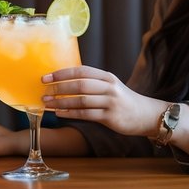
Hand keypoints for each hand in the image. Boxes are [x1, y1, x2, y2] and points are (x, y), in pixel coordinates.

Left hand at [43, 65, 157, 135]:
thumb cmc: (122, 100)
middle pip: (80, 85)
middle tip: (43, 90)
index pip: (81, 71)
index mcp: (107, 76)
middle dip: (59, 87)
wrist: (145, 115)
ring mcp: (110, 102)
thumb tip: (63, 83)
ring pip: (81, 101)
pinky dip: (70, 113)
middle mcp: (109, 87)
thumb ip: (91, 83)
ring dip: (61, 102)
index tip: (46, 77)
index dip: (62, 73)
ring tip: (47, 103)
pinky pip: (86, 115)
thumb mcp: (110, 86)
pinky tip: (59, 113)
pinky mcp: (110, 117)